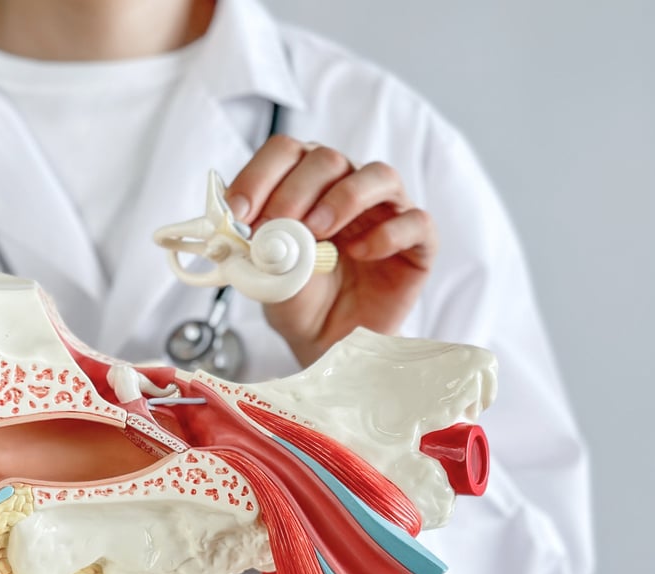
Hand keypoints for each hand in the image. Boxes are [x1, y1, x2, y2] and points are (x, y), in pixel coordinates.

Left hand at [226, 136, 436, 364]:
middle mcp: (346, 186)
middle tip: (275, 227)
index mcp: (305, 183)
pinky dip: (386, 234)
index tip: (237, 213)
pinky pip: (415, 221)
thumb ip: (255, 253)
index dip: (258, 177)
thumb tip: (242, 233)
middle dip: (295, 191)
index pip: (284, 153)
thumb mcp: (265, 277)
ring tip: (317, 232)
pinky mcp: (417, 242)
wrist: (327, 340)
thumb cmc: (298, 298)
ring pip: (379, 176)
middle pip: (328, 159)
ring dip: (343, 199)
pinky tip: (360, 254)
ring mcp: (386, 210)